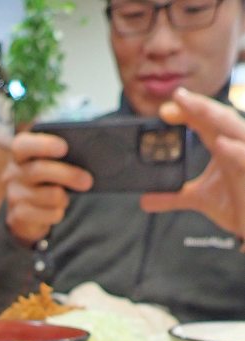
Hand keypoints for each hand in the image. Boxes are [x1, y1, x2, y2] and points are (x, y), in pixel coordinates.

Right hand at [2, 131, 92, 245]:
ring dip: (64, 198)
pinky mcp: (18, 216)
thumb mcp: (50, 163)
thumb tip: (89, 153)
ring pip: (50, 195)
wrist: (27, 212)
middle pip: (40, 171)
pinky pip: (47, 215)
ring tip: (64, 198)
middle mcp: (12, 173)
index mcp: (19, 153)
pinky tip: (56, 210)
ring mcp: (13, 196)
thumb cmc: (45, 179)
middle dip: (67, 175)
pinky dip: (57, 213)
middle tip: (87, 181)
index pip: (24, 145)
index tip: (64, 147)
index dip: (44, 145)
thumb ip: (61, 155)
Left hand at [141, 88, 244, 242]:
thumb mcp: (201, 198)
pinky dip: (234, 151)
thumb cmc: (237, 204)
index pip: (204, 122)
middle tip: (177, 96)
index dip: (187, 112)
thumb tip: (144, 200)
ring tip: (193, 107)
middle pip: (219, 118)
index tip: (163, 112)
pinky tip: (220, 144)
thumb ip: (173, 197)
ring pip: (234, 129)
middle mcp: (237, 145)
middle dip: (199, 105)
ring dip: (214, 117)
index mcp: (224, 146)